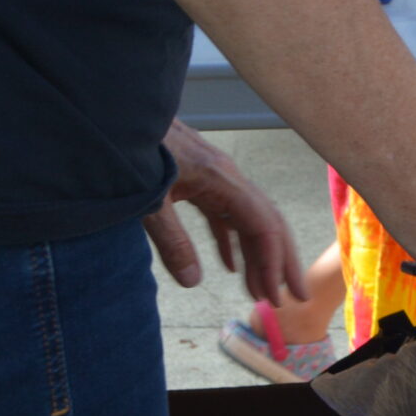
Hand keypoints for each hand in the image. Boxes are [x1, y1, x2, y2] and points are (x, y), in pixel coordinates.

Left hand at [144, 120, 308, 306]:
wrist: (121, 117)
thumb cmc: (134, 153)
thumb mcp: (149, 201)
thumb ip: (172, 240)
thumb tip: (193, 281)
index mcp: (223, 180)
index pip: (263, 224)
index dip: (273, 261)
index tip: (275, 295)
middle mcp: (229, 179)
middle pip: (268, 222)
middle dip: (283, 261)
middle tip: (294, 297)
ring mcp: (216, 179)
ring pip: (248, 220)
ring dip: (258, 255)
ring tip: (262, 292)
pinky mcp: (200, 181)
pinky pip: (225, 216)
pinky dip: (231, 242)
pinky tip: (229, 266)